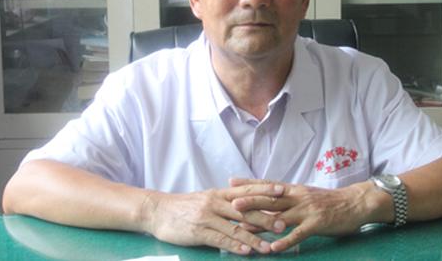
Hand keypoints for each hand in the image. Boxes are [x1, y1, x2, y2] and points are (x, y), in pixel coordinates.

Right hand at [145, 183, 284, 254]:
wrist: (158, 211)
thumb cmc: (185, 206)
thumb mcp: (207, 199)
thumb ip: (227, 202)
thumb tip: (249, 205)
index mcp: (220, 193)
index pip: (247, 189)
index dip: (265, 189)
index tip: (283, 190)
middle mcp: (215, 203)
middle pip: (245, 210)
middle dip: (265, 218)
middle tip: (283, 225)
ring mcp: (207, 217)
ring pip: (235, 228)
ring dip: (253, 239)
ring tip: (268, 247)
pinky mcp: (198, 232)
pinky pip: (220, 239)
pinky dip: (234, 246)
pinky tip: (246, 252)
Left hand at [229, 178, 382, 252]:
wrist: (355, 203)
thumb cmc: (329, 201)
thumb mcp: (306, 195)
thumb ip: (288, 198)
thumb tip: (268, 200)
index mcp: (294, 190)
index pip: (267, 185)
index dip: (249, 183)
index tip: (231, 182)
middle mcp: (297, 197)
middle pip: (270, 199)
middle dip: (250, 201)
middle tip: (231, 203)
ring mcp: (307, 210)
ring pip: (280, 216)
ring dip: (262, 222)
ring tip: (245, 227)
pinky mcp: (317, 223)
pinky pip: (298, 233)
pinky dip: (285, 240)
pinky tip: (273, 248)